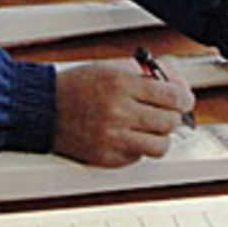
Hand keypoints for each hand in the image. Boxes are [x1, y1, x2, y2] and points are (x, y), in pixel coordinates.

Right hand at [53, 61, 195, 166]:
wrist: (43, 109)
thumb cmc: (75, 86)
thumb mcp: (109, 69)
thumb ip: (143, 75)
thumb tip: (175, 85)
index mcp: (121, 85)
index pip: (172, 96)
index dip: (184, 99)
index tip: (183, 100)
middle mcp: (119, 112)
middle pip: (170, 122)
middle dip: (172, 116)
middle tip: (165, 113)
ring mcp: (113, 138)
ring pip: (161, 145)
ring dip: (160, 136)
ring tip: (150, 129)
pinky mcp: (107, 157)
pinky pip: (139, 156)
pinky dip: (139, 147)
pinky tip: (128, 136)